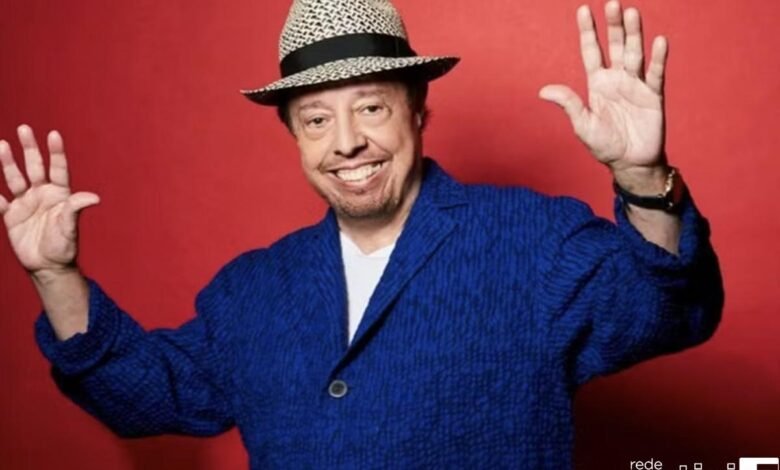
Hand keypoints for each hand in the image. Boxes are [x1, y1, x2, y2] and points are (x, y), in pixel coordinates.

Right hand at [0, 125, 99, 277]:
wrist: (48, 266)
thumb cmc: (64, 246)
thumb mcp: (70, 227)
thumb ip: (76, 209)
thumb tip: (95, 198)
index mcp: (60, 194)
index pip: (58, 169)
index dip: (56, 152)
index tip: (54, 134)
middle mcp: (42, 194)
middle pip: (35, 166)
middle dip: (29, 148)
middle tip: (24, 128)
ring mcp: (25, 203)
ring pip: (14, 178)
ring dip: (8, 162)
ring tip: (1, 145)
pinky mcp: (10, 215)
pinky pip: (0, 202)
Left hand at [540, 1, 667, 178]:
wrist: (630, 164)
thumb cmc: (604, 146)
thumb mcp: (583, 125)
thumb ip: (568, 104)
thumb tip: (543, 91)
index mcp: (597, 84)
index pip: (591, 52)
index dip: (588, 32)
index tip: (584, 9)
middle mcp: (617, 80)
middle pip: (615, 46)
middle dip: (613, 26)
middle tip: (613, 3)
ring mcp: (636, 85)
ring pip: (635, 54)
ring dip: (634, 34)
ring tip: (632, 13)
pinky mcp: (653, 96)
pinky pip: (655, 74)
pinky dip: (657, 58)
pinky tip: (659, 41)